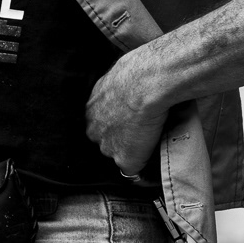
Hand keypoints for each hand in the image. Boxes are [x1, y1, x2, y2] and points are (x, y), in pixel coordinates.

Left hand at [84, 53, 169, 180]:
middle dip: (119, 138)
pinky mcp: (125, 159)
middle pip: (106, 141)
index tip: (128, 120)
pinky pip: (133, 171)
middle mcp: (93, 129)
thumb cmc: (139, 71)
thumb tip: (131, 80)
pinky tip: (153, 158)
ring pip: (118, 154)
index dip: (115, 123)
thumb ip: (119, 86)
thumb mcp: (120, 74)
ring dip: (132, 151)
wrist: (146, 83)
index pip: (101, 123)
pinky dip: (143, 167)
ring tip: (150, 140)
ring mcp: (108, 146)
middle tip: (140, 130)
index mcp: (91, 108)